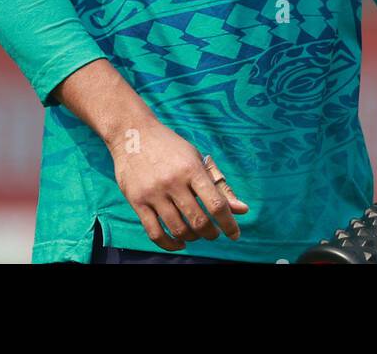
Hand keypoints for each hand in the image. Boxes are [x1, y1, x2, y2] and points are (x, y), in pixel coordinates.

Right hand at [108, 121, 249, 250]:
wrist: (133, 133)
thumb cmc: (171, 147)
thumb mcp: (197, 159)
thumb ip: (220, 185)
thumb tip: (243, 210)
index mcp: (192, 168)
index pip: (216, 204)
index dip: (228, 224)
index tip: (235, 235)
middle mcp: (173, 181)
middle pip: (198, 221)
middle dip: (211, 233)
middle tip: (213, 234)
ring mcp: (154, 192)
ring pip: (177, 229)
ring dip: (192, 238)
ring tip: (196, 235)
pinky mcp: (137, 201)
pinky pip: (154, 233)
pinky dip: (169, 244)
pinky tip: (178, 242)